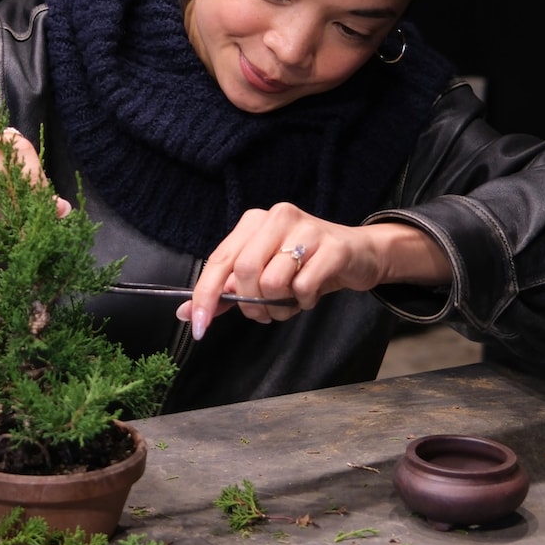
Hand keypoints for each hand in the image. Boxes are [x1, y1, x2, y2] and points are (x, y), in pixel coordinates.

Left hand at [177, 202, 451, 339]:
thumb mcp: (262, 275)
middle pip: (244, 271)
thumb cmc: (304, 265)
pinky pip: (304, 286)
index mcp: (253, 222)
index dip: (205, 296)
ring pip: (273, 281)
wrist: (358, 254)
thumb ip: (226, 292)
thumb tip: (185, 312)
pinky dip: (304, 301)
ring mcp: (307, 229)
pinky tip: (311, 294)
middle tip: (264, 313)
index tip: (199, 326)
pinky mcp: (333, 246)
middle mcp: (277, 217)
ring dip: (279, 305)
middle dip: (251, 304)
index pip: (219, 260)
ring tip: (291, 300)